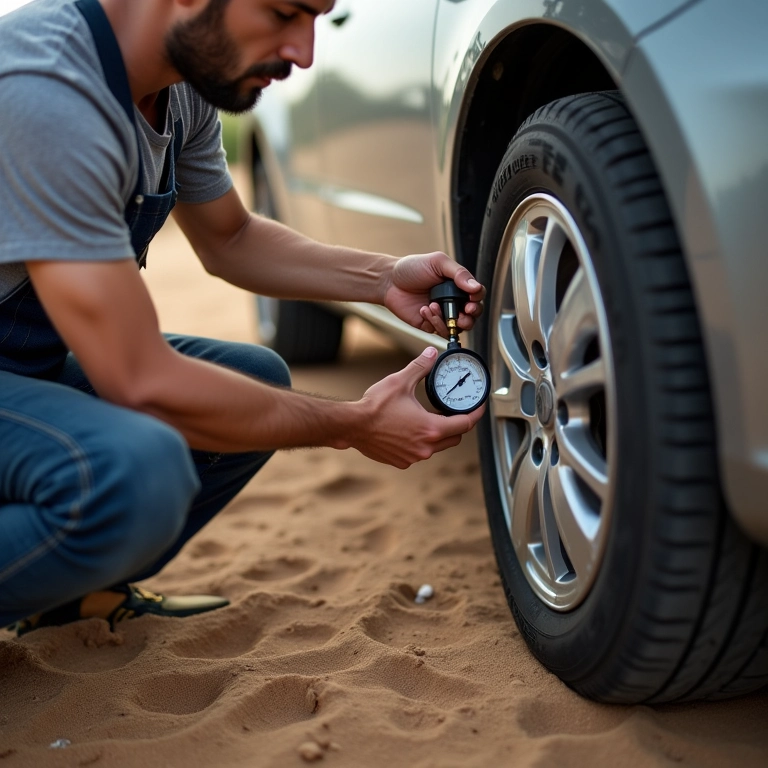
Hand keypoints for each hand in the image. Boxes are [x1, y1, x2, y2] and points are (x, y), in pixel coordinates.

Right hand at [350, 347, 484, 468]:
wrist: (352, 425)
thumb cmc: (374, 407)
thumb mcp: (401, 381)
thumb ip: (420, 367)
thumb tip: (431, 353)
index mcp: (430, 428)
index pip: (465, 424)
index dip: (476, 414)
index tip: (480, 406)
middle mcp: (425, 447)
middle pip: (455, 438)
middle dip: (458, 425)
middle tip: (453, 411)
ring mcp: (413, 457)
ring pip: (437, 447)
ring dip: (438, 434)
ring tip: (430, 418)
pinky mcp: (401, 461)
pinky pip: (419, 453)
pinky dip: (420, 442)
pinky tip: (411, 430)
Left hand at [383, 252, 484, 338]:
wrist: (389, 281)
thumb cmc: (412, 268)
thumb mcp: (438, 262)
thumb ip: (459, 273)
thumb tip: (476, 287)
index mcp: (458, 286)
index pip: (477, 296)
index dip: (477, 300)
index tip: (472, 299)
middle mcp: (453, 301)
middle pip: (472, 316)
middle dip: (471, 316)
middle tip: (465, 311)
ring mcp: (442, 314)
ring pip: (458, 327)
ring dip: (449, 320)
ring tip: (434, 306)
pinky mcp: (430, 325)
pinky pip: (440, 331)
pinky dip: (434, 322)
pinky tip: (424, 310)